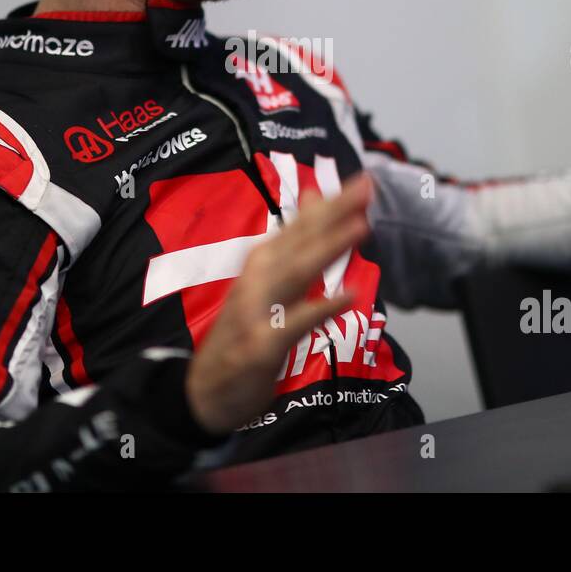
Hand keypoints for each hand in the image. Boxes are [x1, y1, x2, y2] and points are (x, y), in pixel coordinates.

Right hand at [184, 174, 370, 435]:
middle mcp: (256, 280)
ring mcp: (256, 311)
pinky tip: (347, 297)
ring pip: (295, 273)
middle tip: (366, 187)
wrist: (204, 390)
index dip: (330, 203)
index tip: (362, 181)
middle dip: (333, 213)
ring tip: (360, 227)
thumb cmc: (241, 331)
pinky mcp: (260, 345)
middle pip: (298, 241)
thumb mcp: (265, 283)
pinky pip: (293, 323)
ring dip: (327, 248)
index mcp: (260, 264)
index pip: (298, 227)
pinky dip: (319, 309)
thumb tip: (314, 196)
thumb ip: (292, 244)